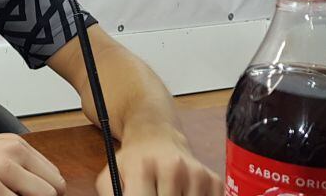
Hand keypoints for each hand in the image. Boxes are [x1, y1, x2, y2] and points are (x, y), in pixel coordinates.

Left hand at [96, 129, 220, 195]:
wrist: (155, 135)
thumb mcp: (111, 175)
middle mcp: (173, 168)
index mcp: (142, 168)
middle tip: (154, 192)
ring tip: (164, 191)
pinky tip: (181, 192)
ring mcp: (197, 175)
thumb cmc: (132, 161)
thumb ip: (112, 195)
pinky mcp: (214, 181)